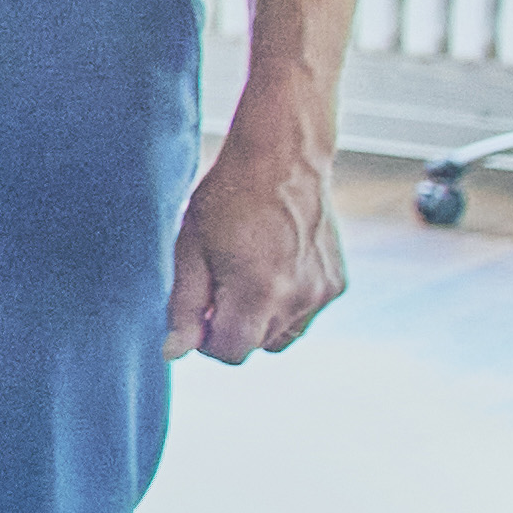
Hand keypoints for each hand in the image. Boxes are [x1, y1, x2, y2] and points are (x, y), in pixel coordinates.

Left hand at [172, 123, 351, 363]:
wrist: (282, 159)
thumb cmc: (227, 199)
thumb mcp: (190, 250)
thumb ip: (184, 306)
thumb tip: (175, 353)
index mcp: (258, 293)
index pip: (230, 353)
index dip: (206, 336)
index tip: (200, 305)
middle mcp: (298, 299)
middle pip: (256, 345)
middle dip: (232, 326)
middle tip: (221, 280)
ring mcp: (323, 293)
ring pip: (282, 335)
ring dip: (261, 318)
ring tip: (248, 271)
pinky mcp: (337, 283)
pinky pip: (305, 313)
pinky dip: (286, 302)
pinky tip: (274, 264)